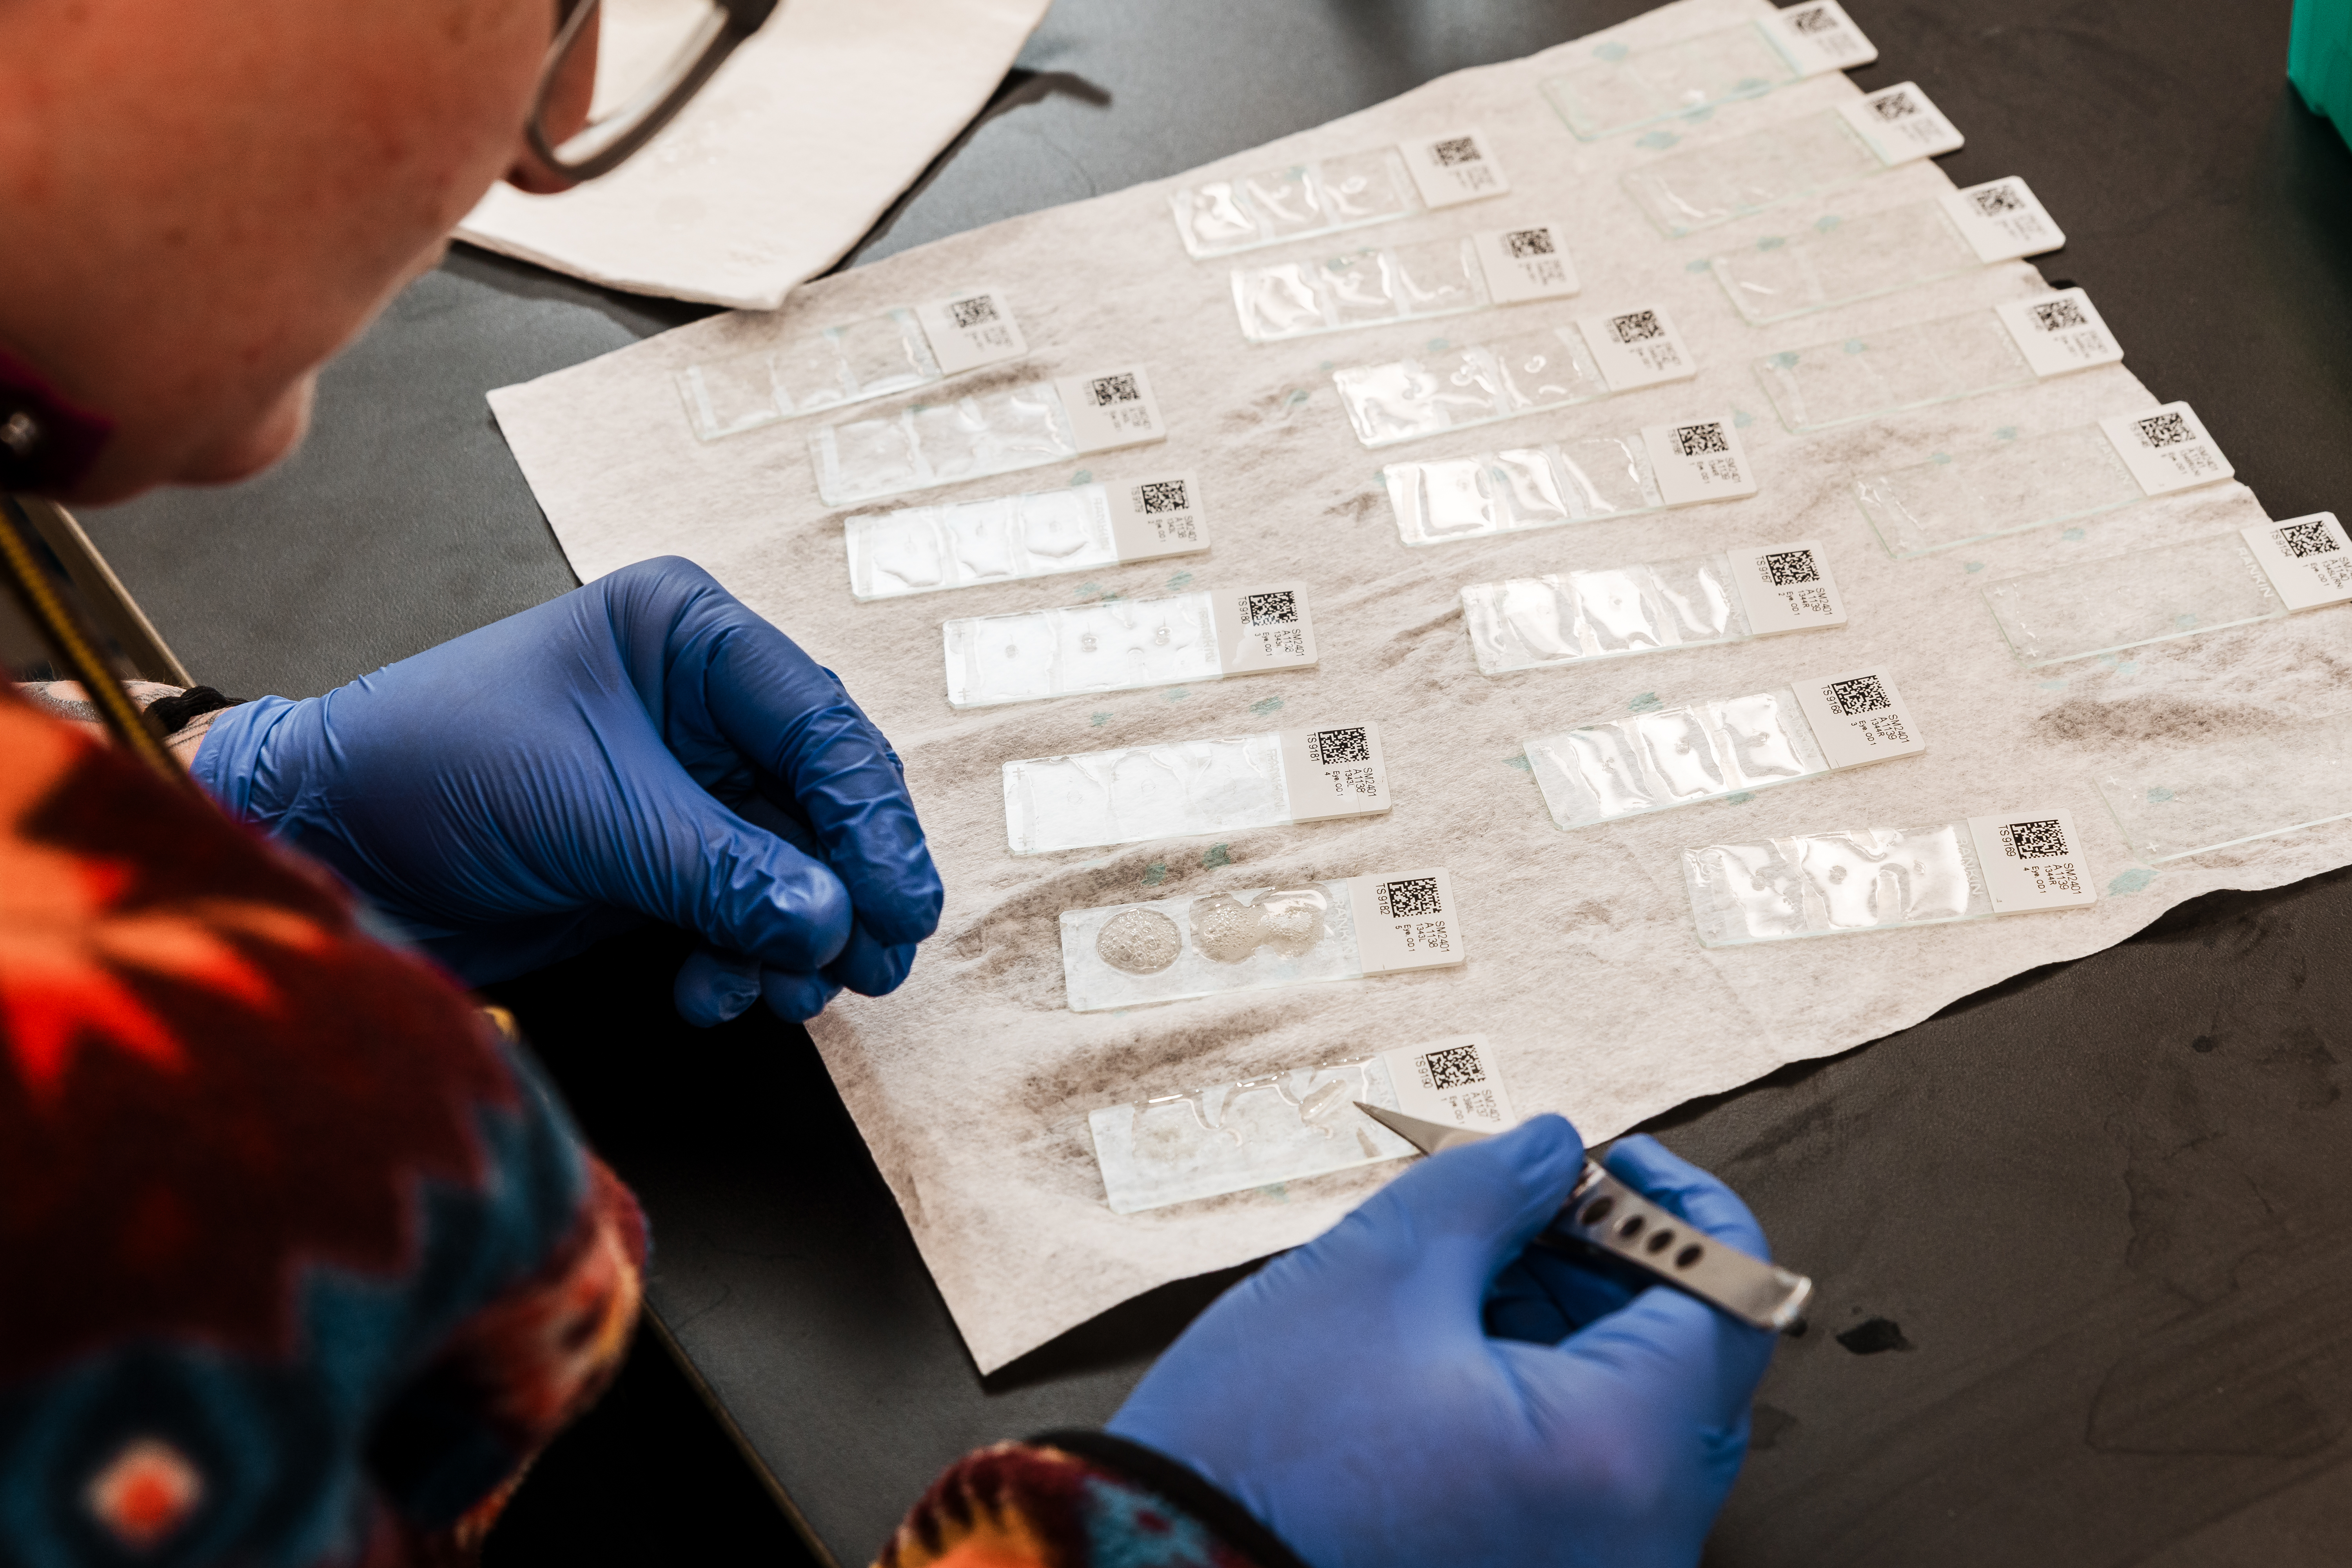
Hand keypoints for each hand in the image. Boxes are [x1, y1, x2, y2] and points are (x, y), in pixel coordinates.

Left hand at [193, 556, 941, 1021]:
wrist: (321, 846)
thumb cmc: (425, 771)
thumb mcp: (588, 813)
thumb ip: (721, 871)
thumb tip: (832, 921)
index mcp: (686, 636)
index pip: (818, 723)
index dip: (871, 818)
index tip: (900, 900)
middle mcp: (698, 704)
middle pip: (822, 800)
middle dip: (847, 888)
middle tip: (874, 960)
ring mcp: (684, 787)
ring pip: (794, 869)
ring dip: (798, 938)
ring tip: (787, 989)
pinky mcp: (659, 860)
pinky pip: (743, 913)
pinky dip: (744, 960)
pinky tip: (715, 989)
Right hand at [1108, 1119, 1775, 1567]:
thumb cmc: (1257, 1457)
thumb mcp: (1378, 1270)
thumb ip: (1493, 1185)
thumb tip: (1556, 1149)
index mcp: (1614, 1458)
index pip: (1727, 1302)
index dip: (1682, 1208)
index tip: (1622, 1164)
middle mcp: (1634, 1540)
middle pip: (1688, 1367)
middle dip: (1614, 1264)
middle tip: (1533, 1203)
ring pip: (1635, 1422)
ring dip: (1574, 1326)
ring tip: (1471, 1270)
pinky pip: (1586, 1477)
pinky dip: (1545, 1396)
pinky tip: (1459, 1345)